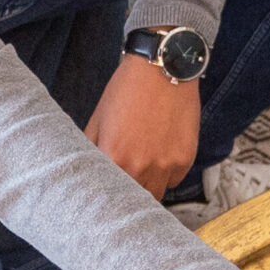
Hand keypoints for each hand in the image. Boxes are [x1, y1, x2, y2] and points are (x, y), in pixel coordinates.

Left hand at [85, 53, 201, 200]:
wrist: (163, 70)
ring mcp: (165, 166)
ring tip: (144, 164)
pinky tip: (162, 151)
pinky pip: (174, 179)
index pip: (107, 194)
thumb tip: (85, 170)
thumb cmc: (128, 89)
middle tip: (126, 179)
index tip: (107, 193)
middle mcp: (140, 167)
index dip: (106, 195)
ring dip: (148, 186)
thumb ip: (90, 148)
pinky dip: (167, 172)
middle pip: (134, 199)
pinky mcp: (184, 160)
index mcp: (113, 158)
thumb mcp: (98, 118)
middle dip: (128, 193)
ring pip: (156, 194)